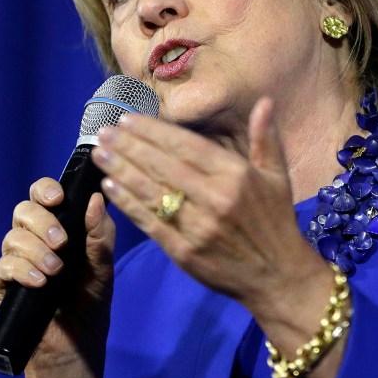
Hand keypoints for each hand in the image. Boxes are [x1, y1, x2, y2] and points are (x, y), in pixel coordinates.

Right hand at [0, 178, 115, 371]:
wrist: (76, 347)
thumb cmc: (91, 304)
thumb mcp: (104, 268)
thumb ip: (101, 235)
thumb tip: (95, 199)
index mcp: (59, 229)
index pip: (43, 195)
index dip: (46, 189)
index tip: (58, 198)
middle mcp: (34, 241)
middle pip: (23, 210)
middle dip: (42, 221)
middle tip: (61, 241)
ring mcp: (16, 263)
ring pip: (12, 238)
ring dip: (36, 250)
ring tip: (56, 271)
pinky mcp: (1, 287)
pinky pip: (1, 268)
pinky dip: (21, 271)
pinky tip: (39, 282)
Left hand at [91, 96, 330, 320]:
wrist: (277, 275)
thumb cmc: (275, 221)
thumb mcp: (278, 176)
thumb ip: (267, 138)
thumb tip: (265, 101)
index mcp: (236, 175)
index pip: (186, 146)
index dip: (154, 131)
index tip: (129, 119)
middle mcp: (214, 197)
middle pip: (162, 165)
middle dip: (129, 146)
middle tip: (104, 132)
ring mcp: (197, 226)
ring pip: (151, 191)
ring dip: (120, 170)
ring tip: (99, 153)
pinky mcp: (183, 251)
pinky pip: (149, 221)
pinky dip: (127, 203)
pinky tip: (109, 187)